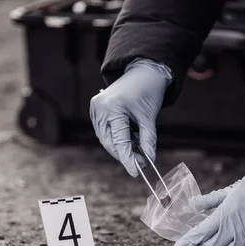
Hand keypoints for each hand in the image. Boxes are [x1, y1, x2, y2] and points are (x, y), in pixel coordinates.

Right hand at [90, 58, 171, 176]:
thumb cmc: (147, 92)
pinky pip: (105, 131)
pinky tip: (129, 136)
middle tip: (140, 162)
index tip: (136, 173)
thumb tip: (149, 160)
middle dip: (124, 154)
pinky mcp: (95, 109)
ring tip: (137, 144)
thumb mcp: (149, 118)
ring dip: (121, 147)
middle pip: (110, 142)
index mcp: (113, 108)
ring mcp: (95, 108)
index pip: (120, 141)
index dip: (128, 159)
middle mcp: (100, 108)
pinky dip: (117, 138)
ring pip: (106, 139)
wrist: (142, 72)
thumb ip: (148, 140)